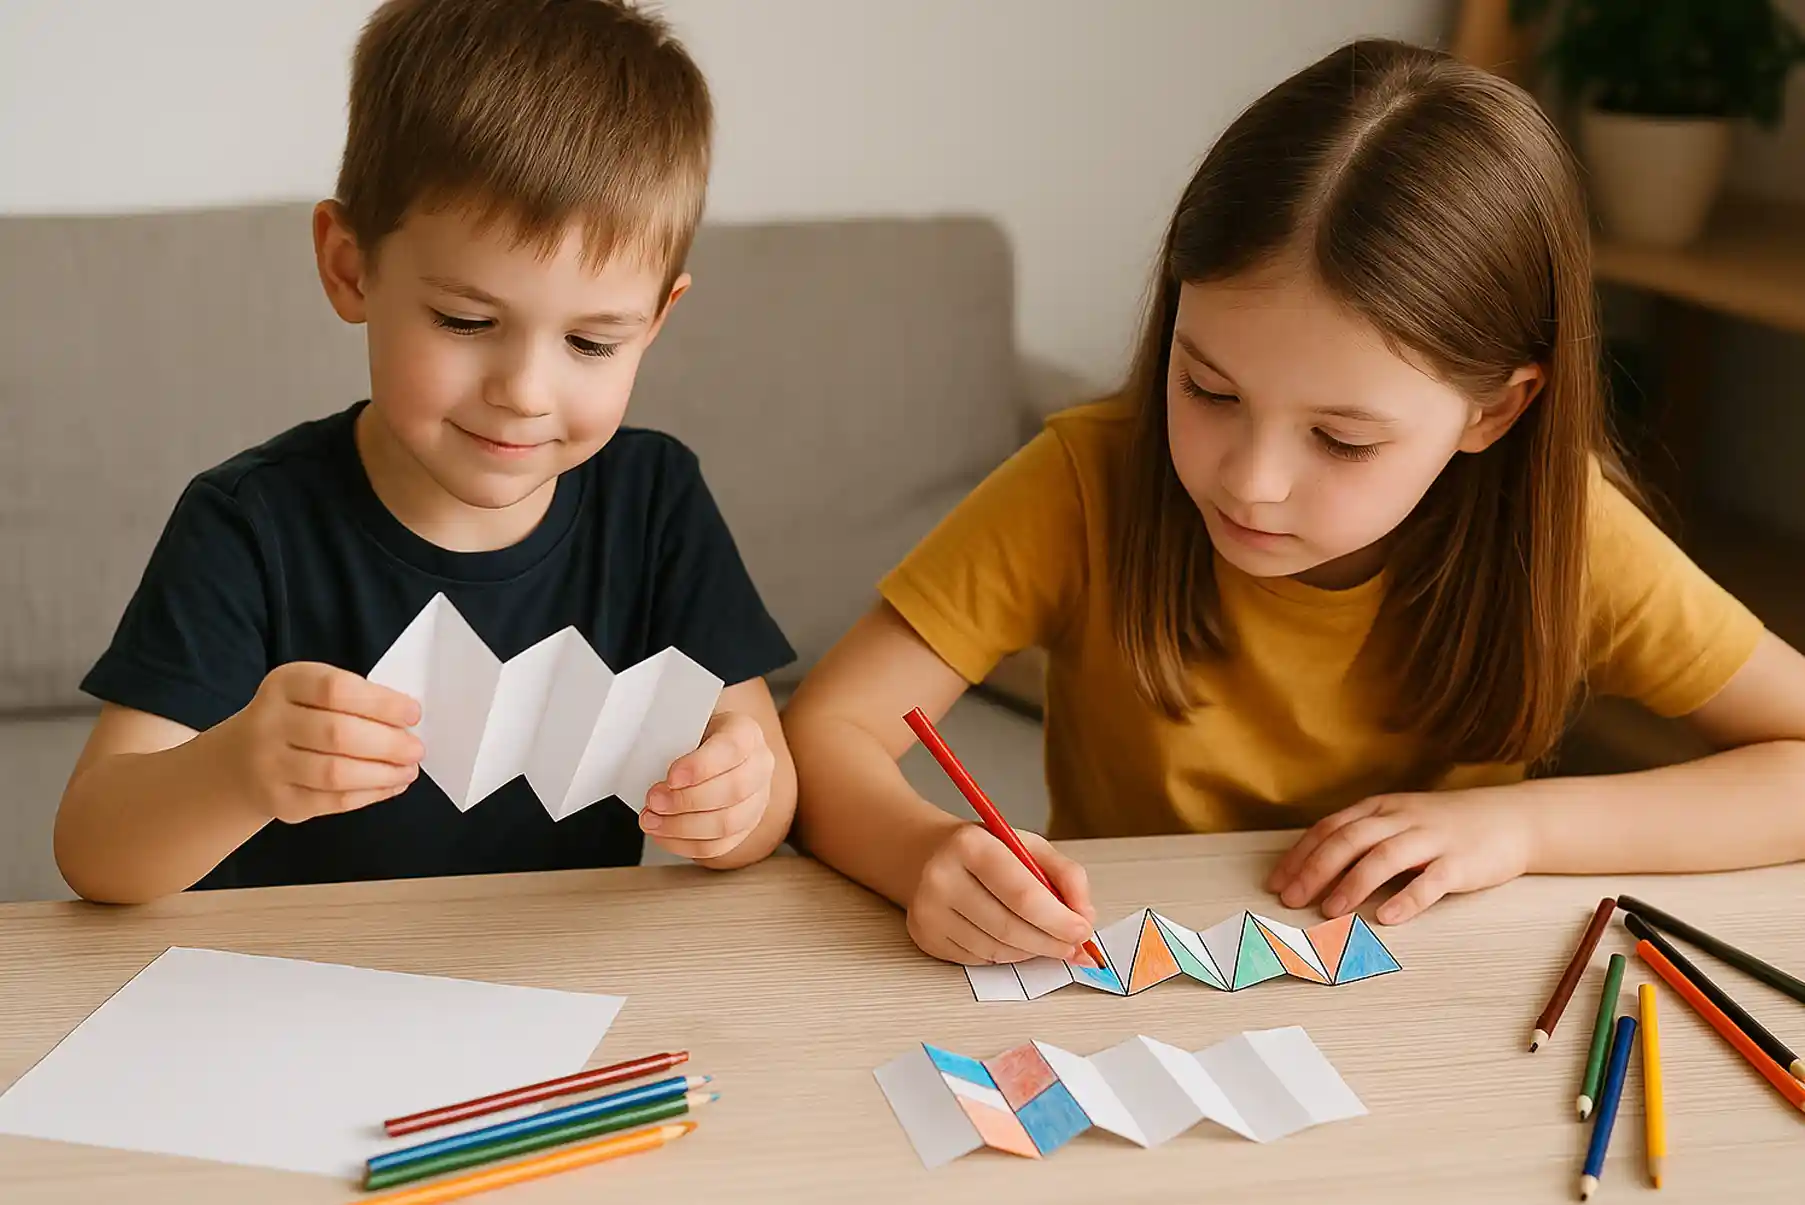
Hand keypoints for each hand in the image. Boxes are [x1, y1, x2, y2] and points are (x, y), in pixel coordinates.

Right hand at [218, 662, 421, 823]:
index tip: (413, 713)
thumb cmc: (296, 719)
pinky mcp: (279, 800)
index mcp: (285, 684)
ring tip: (409, 769)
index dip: (380, 702)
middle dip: (387, 743)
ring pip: (335, 773)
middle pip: (337, 734)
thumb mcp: (311, 694)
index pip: (336, 689)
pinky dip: (370, 794)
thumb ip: (353, 700)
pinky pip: (332, 800)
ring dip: (382, 773)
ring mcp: (269, 764)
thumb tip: (406, 722)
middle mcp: (269, 722)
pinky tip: (391, 785)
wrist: (240, 761)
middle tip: (416, 749)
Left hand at [641, 711, 773, 860]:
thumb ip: (671, 733)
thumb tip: (646, 750)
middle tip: (654, 800)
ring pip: (727, 824)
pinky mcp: (745, 827)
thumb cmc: (693, 735)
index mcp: (746, 732)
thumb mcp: (683, 722)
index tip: (671, 777)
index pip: (732, 749)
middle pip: (734, 791)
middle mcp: (759, 766)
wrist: (705, 749)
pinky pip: (718, 845)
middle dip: (686, 801)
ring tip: (652, 820)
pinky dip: (685, 844)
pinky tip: (663, 834)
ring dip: (682, 827)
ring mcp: (757, 800)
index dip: (700, 766)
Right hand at [906, 825, 1096, 965]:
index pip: (1023, 894)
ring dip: (1030, 952)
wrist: (924, 854)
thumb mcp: (1027, 845)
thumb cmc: (983, 850)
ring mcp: (929, 911)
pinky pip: (978, 960)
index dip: (1059, 920)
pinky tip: (1012, 939)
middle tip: (1072, 946)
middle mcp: (942, 878)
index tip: (1082, 930)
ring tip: (1044, 940)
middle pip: (1010, 928)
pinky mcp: (925, 937)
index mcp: (971, 845)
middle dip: (1051, 943)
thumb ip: (1065, 874)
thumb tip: (1085, 916)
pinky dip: (1005, 955)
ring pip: (995, 950)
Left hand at [1264, 789, 1535, 924]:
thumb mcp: (1398, 821)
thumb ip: (1362, 839)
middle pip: (1349, 840)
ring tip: (1328, 911)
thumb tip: (1313, 871)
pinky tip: (1387, 917)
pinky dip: (1407, 899)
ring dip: (1352, 884)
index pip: (1330, 828)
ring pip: (1384, 857)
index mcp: (1380, 809)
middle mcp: (1401, 819)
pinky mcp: (1461, 863)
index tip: (1276, 883)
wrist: (1511, 819)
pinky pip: (1431, 881)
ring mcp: (1432, 839)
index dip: (1300, 855)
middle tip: (1291, 900)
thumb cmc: (1445, 826)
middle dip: (1315, 870)